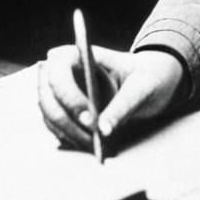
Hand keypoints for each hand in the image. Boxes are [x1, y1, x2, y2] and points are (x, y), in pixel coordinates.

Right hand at [37, 46, 183, 150]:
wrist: (151, 81)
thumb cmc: (146, 75)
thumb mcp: (142, 86)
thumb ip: (122, 105)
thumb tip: (103, 130)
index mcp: (79, 54)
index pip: (58, 71)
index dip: (69, 96)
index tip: (89, 119)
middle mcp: (63, 72)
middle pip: (49, 99)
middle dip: (68, 122)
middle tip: (93, 139)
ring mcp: (60, 94)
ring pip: (51, 118)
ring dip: (71, 135)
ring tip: (96, 146)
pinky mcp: (64, 113)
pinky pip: (58, 129)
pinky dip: (72, 139)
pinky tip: (92, 145)